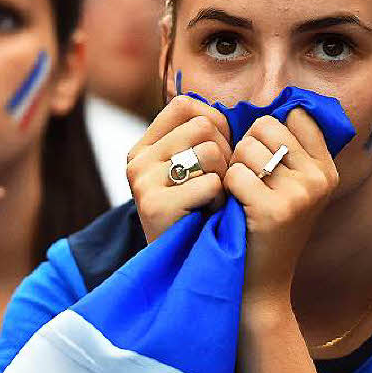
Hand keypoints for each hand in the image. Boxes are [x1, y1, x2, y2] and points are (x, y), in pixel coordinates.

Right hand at [126, 95, 231, 242]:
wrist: (180, 266)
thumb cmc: (196, 213)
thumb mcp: (188, 170)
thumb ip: (199, 139)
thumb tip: (233, 110)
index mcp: (143, 147)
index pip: (185, 106)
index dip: (214, 122)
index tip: (219, 149)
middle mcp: (138, 160)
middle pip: (203, 126)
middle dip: (225, 153)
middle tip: (219, 182)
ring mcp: (143, 182)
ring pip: (210, 152)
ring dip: (224, 178)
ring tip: (213, 199)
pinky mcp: (155, 206)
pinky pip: (210, 183)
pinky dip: (220, 200)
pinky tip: (209, 214)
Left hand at [224, 109, 337, 305]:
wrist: (257, 286)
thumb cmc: (260, 229)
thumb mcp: (285, 187)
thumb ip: (285, 149)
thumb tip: (277, 102)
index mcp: (326, 168)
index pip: (293, 116)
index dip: (263, 133)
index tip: (259, 162)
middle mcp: (321, 178)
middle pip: (265, 127)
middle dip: (243, 149)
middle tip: (243, 182)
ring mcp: (302, 194)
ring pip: (247, 148)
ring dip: (231, 169)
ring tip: (238, 198)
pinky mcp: (276, 210)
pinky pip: (234, 174)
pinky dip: (223, 189)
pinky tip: (231, 209)